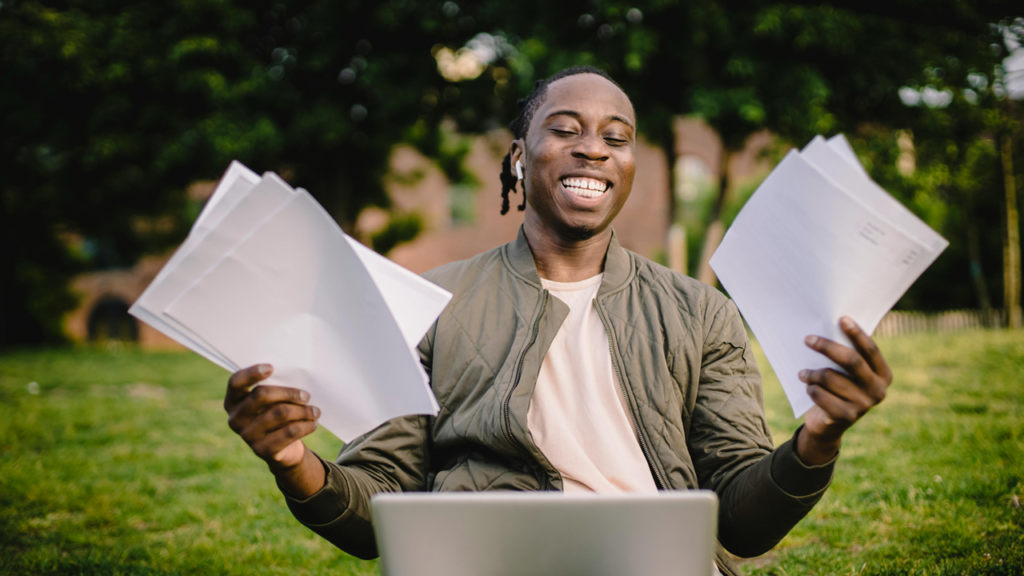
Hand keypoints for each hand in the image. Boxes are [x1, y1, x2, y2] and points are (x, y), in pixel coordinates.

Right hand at [224, 364, 319, 470]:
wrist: (282, 449)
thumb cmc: (276, 414)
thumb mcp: (272, 400)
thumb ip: (274, 388)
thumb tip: (296, 377)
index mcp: (233, 401)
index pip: (235, 382)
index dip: (251, 373)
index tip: (271, 368)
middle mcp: (235, 418)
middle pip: (262, 395)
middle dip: (289, 393)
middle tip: (307, 396)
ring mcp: (247, 436)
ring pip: (280, 413)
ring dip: (303, 410)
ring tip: (315, 411)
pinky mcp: (262, 450)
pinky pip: (289, 432)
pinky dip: (306, 426)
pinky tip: (313, 423)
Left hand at [796, 316, 892, 464]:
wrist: (829, 424)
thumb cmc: (838, 389)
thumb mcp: (847, 373)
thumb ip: (848, 355)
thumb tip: (832, 324)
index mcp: (883, 375)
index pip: (871, 350)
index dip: (857, 333)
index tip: (841, 318)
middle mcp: (878, 391)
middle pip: (852, 361)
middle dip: (827, 347)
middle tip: (808, 339)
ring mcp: (864, 406)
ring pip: (830, 377)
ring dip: (811, 373)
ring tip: (803, 374)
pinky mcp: (846, 417)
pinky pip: (820, 394)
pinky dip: (810, 389)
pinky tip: (809, 389)